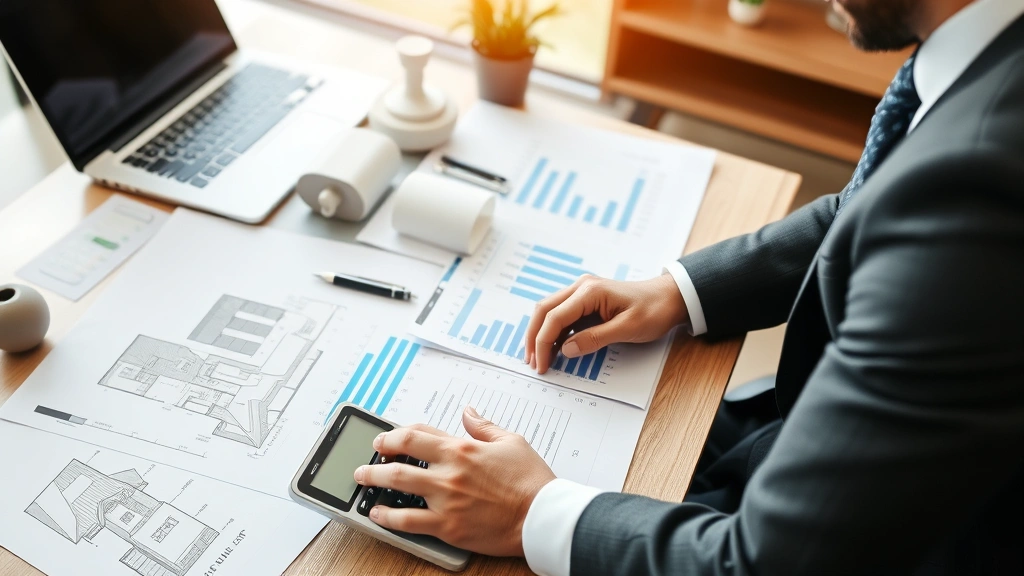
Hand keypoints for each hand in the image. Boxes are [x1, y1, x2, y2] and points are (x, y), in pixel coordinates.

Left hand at [353, 406, 555, 556]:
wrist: (542, 517)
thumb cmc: (531, 481)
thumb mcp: (511, 442)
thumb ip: (483, 426)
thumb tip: (468, 412)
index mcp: (462, 449)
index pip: (417, 435)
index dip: (396, 436)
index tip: (387, 440)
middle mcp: (448, 472)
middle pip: (398, 461)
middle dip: (376, 460)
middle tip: (366, 462)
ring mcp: (445, 501)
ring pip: (397, 488)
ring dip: (374, 483)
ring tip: (364, 483)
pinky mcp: (447, 527)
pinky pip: (407, 522)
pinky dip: (388, 517)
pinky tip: (378, 514)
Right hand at [526, 273, 688, 372]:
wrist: (670, 297)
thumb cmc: (653, 310)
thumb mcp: (628, 328)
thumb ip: (595, 338)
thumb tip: (565, 350)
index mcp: (589, 291)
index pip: (555, 317)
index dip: (543, 343)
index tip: (541, 365)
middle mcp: (581, 287)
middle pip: (544, 310)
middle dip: (533, 337)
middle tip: (531, 362)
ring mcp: (582, 292)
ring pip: (549, 311)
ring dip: (540, 334)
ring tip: (537, 358)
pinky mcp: (586, 300)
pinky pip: (562, 315)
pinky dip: (553, 332)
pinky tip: (553, 348)